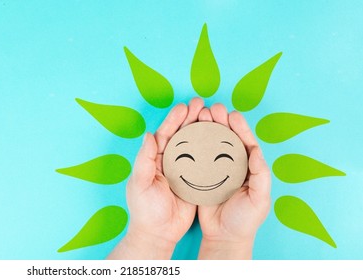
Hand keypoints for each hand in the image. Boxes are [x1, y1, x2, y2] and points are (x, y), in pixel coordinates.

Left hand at [107, 98, 204, 258]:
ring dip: (204, 130)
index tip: (185, 106)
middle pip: (182, 135)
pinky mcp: (196, 181)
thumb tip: (148, 135)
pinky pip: (206, 162)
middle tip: (203, 104)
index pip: (165, 134)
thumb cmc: (145, 210)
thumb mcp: (140, 184)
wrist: (158, 233)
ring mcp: (184, 170)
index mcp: (155, 159)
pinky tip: (223, 140)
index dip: (175, 119)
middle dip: (191, 118)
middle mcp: (170, 161)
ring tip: (214, 116)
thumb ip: (144, 160)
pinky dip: (213, 150)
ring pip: (196, 145)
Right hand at [196, 103, 271, 258]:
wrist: (224, 237)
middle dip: (220, 121)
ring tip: (199, 114)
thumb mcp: (260, 199)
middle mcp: (231, 164)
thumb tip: (257, 150)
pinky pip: (195, 156)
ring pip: (209, 143)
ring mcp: (214, 169)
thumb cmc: (245, 220)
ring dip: (205, 127)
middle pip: (226, 137)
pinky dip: (191, 143)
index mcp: (248, 166)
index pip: (244, 142)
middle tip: (213, 108)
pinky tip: (186, 132)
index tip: (232, 115)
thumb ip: (261, 175)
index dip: (239, 127)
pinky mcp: (199, 176)